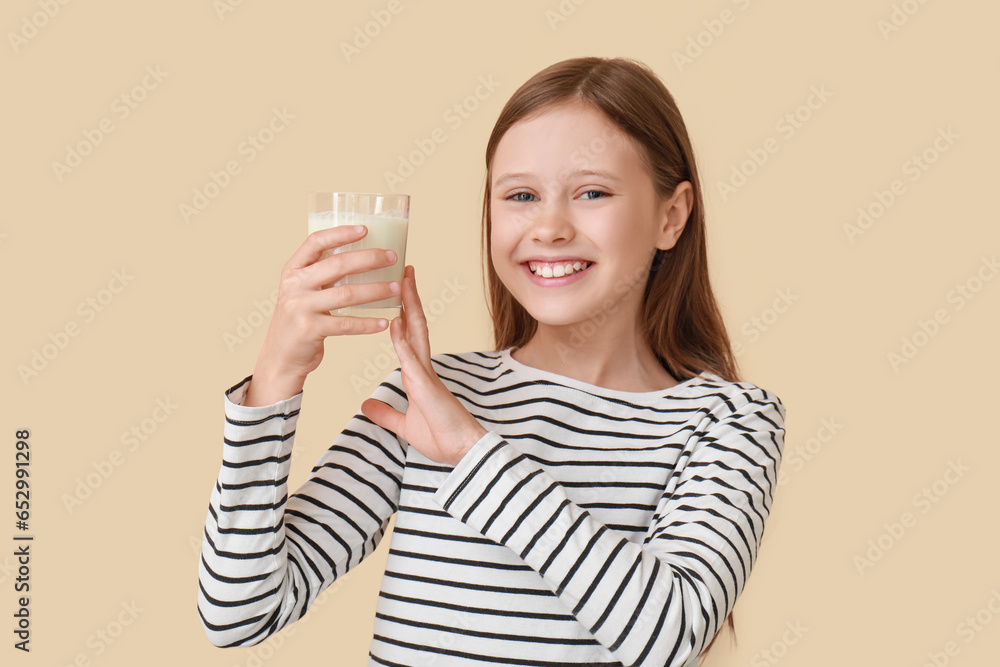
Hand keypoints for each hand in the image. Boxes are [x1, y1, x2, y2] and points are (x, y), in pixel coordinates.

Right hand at [245, 225, 399, 405]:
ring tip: (396, 288)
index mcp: (293, 270)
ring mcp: (301, 307)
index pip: (315, 242)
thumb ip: (320, 275)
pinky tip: (384, 322)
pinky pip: (346, 324)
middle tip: (392, 258)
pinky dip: (367, 323)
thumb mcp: (301, 292)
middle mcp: (294, 285)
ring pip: (346, 294)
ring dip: (376, 290)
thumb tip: (361, 257)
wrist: (280, 357)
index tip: (365, 229)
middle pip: (338, 265)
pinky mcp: (310, 329)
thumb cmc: (299, 320)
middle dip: (369, 259)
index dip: (340, 233)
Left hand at [361, 266, 487, 465]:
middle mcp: (423, 368)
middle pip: (415, 324)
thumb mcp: (403, 424)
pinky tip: (394, 322)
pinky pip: (411, 359)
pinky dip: (401, 340)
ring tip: (403, 279)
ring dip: (408, 305)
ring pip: (416, 332)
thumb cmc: (441, 437)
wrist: (461, 452)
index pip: (410, 335)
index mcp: (418, 374)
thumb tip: (366, 405)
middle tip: (405, 269)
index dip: (404, 312)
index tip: (398, 291)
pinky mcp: (426, 386)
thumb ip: (385, 412)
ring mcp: (425, 374)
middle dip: (408, 296)